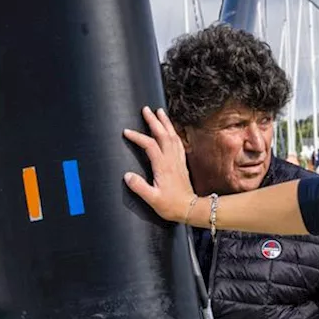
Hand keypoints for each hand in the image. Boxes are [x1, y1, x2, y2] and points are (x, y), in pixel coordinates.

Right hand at [123, 106, 194, 221]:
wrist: (191, 209)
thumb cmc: (171, 206)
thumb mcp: (153, 199)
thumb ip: (139, 187)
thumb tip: (127, 176)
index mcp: (163, 167)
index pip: (149, 145)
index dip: (138, 137)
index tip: (127, 132)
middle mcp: (171, 160)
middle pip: (163, 135)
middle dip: (154, 121)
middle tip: (146, 109)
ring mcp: (178, 161)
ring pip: (173, 136)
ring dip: (166, 123)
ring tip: (160, 111)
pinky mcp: (182, 164)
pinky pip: (178, 143)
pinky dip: (174, 132)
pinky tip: (171, 129)